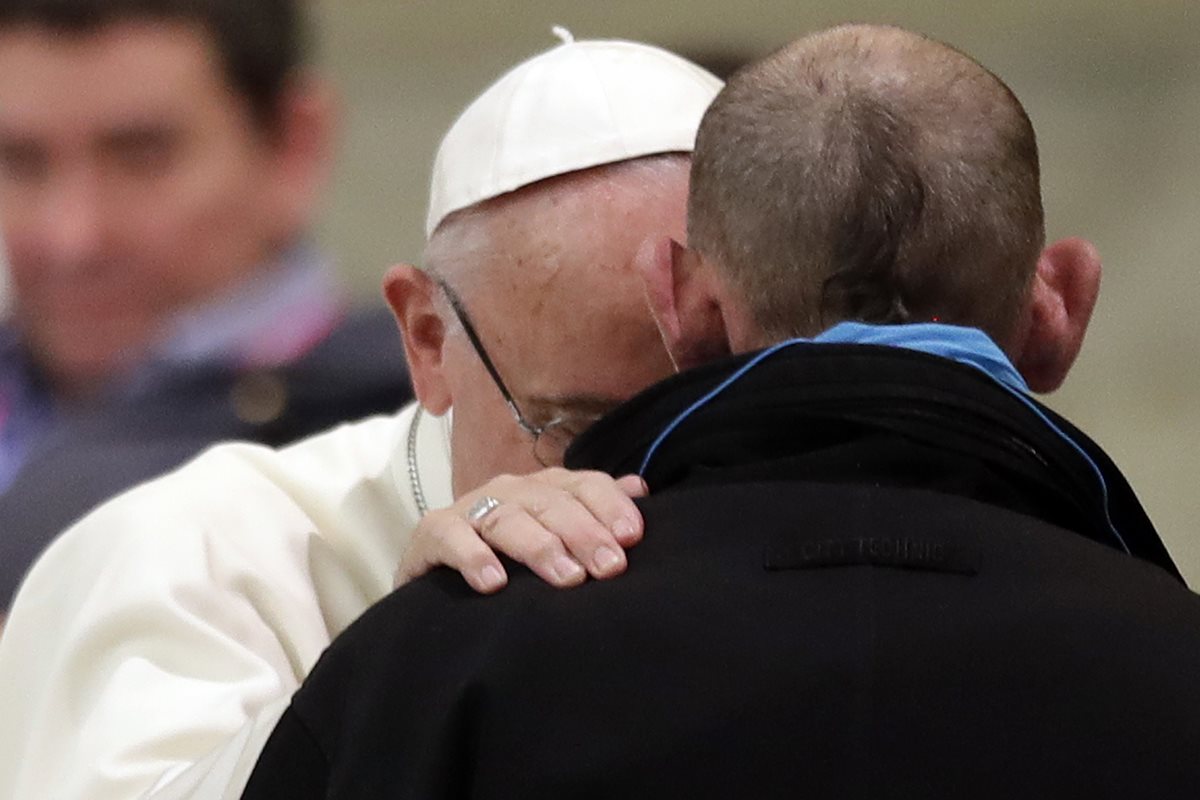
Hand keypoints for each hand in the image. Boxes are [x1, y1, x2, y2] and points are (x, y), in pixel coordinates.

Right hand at [394, 468, 647, 592]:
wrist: (438, 583)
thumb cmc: (509, 558)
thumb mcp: (554, 536)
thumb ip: (594, 512)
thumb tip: (640, 488)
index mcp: (544, 487)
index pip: (584, 485)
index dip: (609, 506)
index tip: (632, 537)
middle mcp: (509, 490)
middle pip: (551, 503)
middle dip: (584, 533)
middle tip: (609, 567)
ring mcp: (469, 508)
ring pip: (507, 518)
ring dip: (539, 546)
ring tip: (567, 578)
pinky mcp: (432, 532)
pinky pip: (451, 537)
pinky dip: (473, 556)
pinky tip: (494, 583)